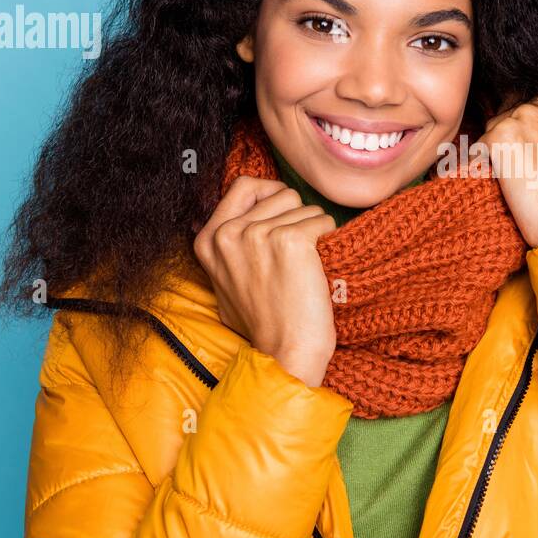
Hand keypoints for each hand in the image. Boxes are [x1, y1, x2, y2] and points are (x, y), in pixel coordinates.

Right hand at [192, 176, 337, 386]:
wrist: (284, 353)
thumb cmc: (264, 321)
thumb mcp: (227, 280)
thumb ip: (231, 244)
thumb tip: (251, 213)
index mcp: (208, 240)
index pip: (244, 185)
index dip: (270, 195)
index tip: (283, 216)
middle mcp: (228, 234)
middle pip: (280, 193)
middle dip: (296, 217)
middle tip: (295, 256)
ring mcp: (258, 235)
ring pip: (305, 206)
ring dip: (314, 231)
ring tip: (304, 267)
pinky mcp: (291, 241)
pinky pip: (323, 221)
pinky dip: (328, 240)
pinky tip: (317, 268)